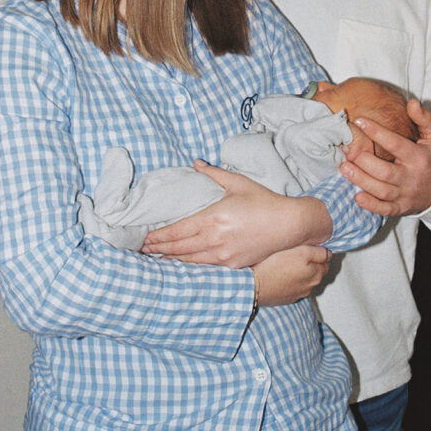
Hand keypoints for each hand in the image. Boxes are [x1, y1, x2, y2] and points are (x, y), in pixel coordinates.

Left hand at [140, 160, 331, 267]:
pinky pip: (204, 267)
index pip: (177, 231)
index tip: (144, 237)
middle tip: (141, 249)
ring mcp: (223, 255)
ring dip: (170, 260)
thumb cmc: (264, 202)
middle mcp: (215, 239)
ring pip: (188, 261)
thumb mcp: (237, 183)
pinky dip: (188, 266)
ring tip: (155, 258)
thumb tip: (196, 163)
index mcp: (213, 218)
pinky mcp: (232, 265)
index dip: (158, 236)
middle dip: (158, 249)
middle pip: (178, 248)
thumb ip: (213, 174)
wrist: (289, 225)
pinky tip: (180, 265)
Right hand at [253, 245, 332, 306]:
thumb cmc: (276, 266)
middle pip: (317, 271)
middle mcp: (310, 287)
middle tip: (301, 252)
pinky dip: (293, 280)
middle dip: (313, 262)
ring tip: (290, 262)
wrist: (254, 286)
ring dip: (302, 272)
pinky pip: (294, 286)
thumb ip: (318, 252)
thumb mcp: (301, 252)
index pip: (326, 261)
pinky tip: (283, 274)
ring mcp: (298, 294)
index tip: (311, 245)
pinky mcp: (286, 298)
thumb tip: (329, 253)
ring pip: (306, 279)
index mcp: (316, 274)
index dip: (320, 252)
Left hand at [339, 99, 430, 216]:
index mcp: (419, 157)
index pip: (396, 144)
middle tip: (346, 148)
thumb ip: (423, 119)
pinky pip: (384, 210)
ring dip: (361, 180)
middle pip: (385, 171)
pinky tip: (356, 196)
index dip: (377, 132)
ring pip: (381, 190)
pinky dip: (370, 205)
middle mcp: (412, 178)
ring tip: (344, 167)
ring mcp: (406, 195)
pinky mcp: (400, 208)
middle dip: (364, 160)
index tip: (359, 121)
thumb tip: (412, 102)